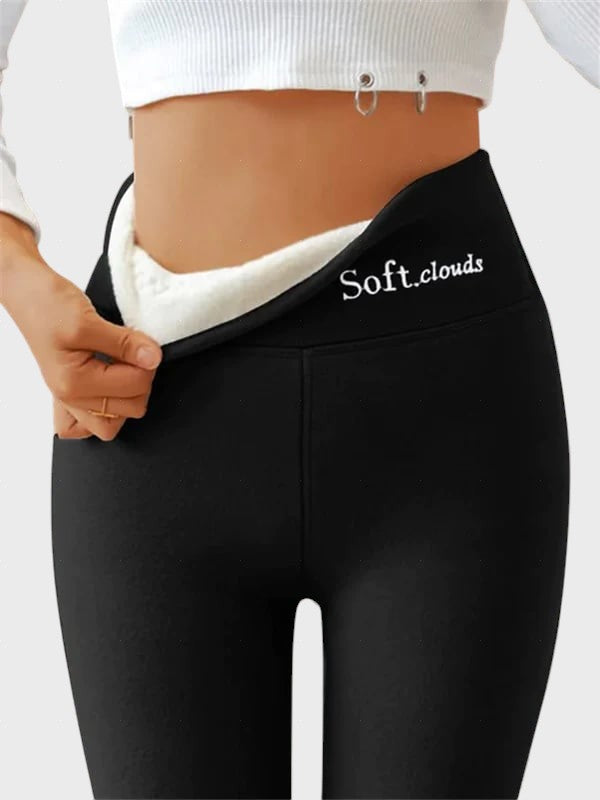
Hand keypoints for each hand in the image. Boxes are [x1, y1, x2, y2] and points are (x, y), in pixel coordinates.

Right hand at [2, 242, 162, 441]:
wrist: (28, 295)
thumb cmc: (48, 306)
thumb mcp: (88, 320)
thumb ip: (124, 342)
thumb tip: (152, 358)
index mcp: (74, 383)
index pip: (135, 386)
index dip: (147, 362)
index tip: (143, 344)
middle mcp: (72, 398)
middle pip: (132, 408)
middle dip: (141, 379)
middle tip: (134, 354)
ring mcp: (72, 399)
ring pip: (117, 421)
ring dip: (130, 395)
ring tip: (124, 368)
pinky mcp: (77, 393)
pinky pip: (97, 421)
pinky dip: (110, 408)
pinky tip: (113, 386)